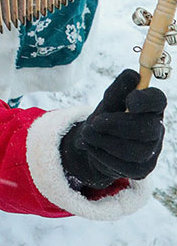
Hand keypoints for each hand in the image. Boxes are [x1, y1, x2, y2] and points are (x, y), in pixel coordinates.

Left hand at [59, 70, 165, 188]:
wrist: (93, 142)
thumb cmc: (106, 116)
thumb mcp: (109, 100)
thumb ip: (119, 87)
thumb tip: (133, 75)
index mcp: (150, 107)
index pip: (158, 100)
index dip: (147, 100)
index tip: (130, 100)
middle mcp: (156, 129)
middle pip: (147, 129)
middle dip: (117, 125)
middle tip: (94, 122)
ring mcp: (151, 152)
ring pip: (135, 151)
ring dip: (106, 141)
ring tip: (88, 134)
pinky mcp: (141, 170)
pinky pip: (125, 167)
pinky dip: (103, 155)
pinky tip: (92, 147)